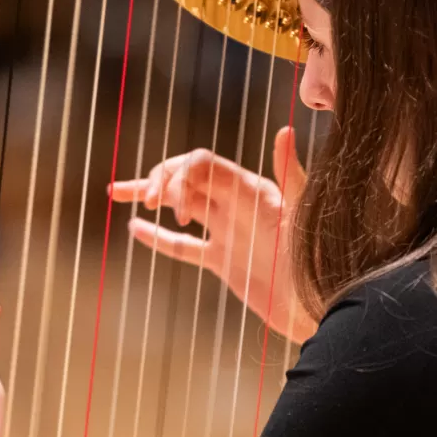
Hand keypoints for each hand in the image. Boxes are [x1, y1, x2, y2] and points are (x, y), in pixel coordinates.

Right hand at [109, 125, 316, 341]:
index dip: (179, 176)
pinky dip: (159, 237)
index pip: (202, 166)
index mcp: (252, 189)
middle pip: (187, 179)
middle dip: (159, 181)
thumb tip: (286, 129)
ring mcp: (227, 232)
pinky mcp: (223, 261)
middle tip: (145, 199)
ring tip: (116, 194)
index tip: (169, 204)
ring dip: (150, 197)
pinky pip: (184, 246)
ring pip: (180, 206)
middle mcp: (237, 205)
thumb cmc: (319, 260)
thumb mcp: (304, 214)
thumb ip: (292, 173)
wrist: (320, 307)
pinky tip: (135, 229)